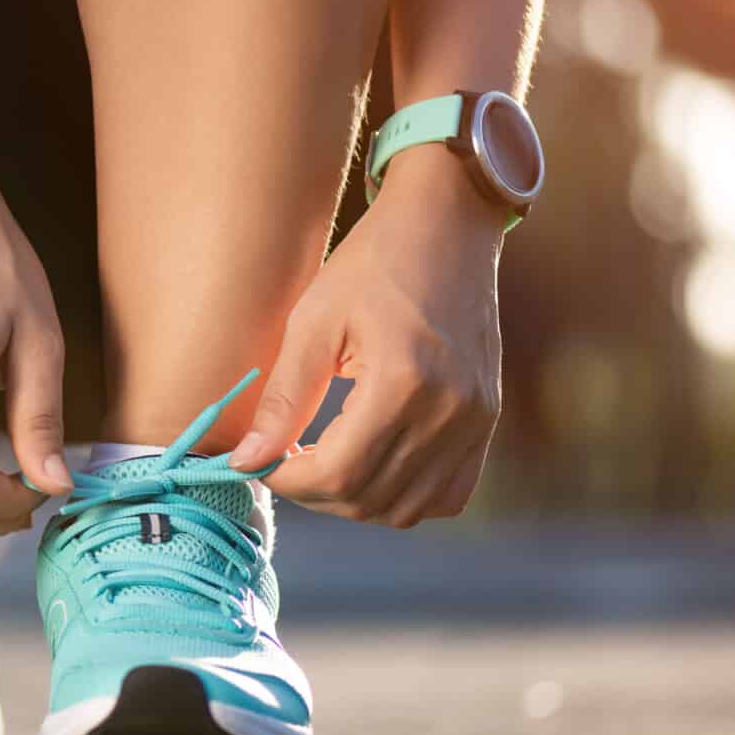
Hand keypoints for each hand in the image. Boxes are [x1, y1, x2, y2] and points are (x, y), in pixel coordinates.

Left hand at [229, 145, 505, 527]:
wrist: (448, 225)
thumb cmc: (374, 261)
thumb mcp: (313, 320)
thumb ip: (282, 398)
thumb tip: (246, 460)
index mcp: (403, 382)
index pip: (338, 475)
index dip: (288, 480)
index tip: (262, 461)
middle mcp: (450, 411)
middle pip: (370, 499)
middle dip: (315, 493)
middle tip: (286, 460)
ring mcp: (476, 420)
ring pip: (408, 509)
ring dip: (356, 500)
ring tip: (325, 461)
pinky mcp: (488, 420)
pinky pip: (449, 495)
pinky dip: (405, 498)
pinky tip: (373, 465)